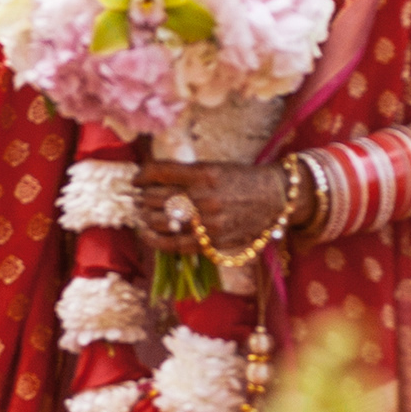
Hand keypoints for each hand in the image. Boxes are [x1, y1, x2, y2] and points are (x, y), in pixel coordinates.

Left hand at [137, 161, 293, 262]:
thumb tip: (153, 178)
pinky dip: (156, 240)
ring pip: (162, 221)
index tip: (135, 179)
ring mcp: (208, 222)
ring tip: (140, 214)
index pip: (160, 172)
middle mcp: (204, 197)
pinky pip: (176, 244)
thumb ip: (186, 173)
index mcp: (204, 173)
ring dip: (145, 217)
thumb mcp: (215, 167)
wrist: (275, 198)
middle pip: (157, 197)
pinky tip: (146, 234)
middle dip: (141, 197)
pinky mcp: (213, 241)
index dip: (142, 175)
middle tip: (136, 197)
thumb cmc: (243, 179)